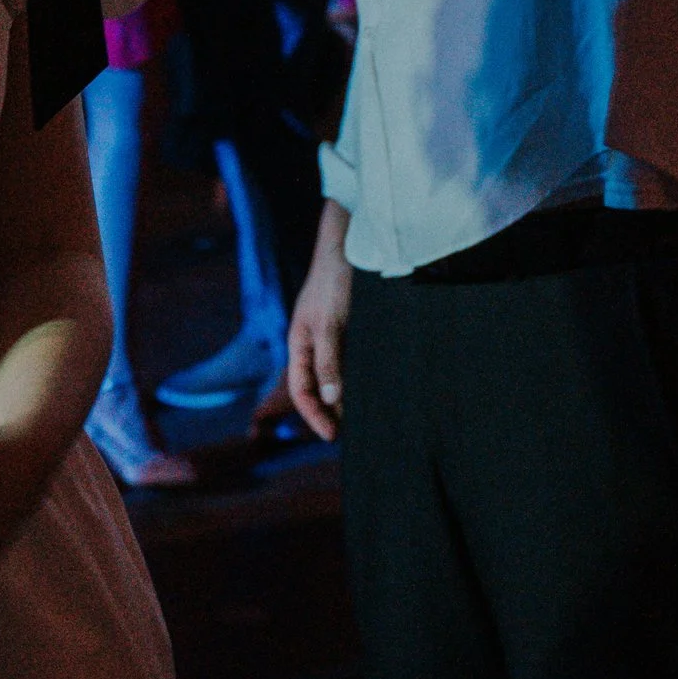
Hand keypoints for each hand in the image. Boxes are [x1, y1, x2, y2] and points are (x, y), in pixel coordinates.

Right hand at [284, 207, 352, 441]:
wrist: (351, 243)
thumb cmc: (334, 280)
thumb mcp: (329, 323)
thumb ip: (329, 360)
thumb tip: (330, 399)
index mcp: (300, 342)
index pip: (302, 389)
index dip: (314, 414)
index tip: (331, 435)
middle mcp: (314, 342)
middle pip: (320, 386)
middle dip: (333, 411)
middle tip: (355, 433)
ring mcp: (333, 334)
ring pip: (339, 374)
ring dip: (349, 395)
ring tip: (369, 416)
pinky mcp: (352, 326)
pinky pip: (353, 359)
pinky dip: (362, 376)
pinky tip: (378, 385)